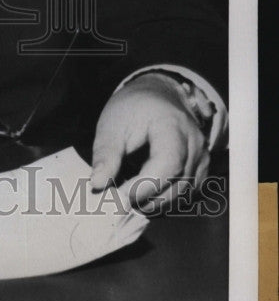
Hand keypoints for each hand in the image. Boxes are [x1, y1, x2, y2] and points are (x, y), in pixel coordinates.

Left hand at [90, 72, 211, 214]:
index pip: (168, 163)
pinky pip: (185, 195)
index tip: (119, 195)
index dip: (145, 185)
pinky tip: (143, 194)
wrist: (157, 97)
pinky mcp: (201, 171)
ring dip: (154, 203)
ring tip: (127, 195)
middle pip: (177, 184)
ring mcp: (202, 158)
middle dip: (146, 198)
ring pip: (182, 195)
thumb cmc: (132, 109)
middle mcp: (195, 143)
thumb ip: (106, 154)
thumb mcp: (111, 124)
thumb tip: (97, 184)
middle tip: (117, 199)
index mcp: (172, 124)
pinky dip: (163, 201)